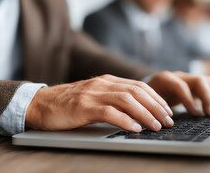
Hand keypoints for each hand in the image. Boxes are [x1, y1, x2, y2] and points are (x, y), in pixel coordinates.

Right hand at [25, 74, 173, 132]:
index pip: (139, 86)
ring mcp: (92, 94)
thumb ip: (112, 98)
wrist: (40, 104)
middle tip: (169, 120)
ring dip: (146, 113)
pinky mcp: (83, 106)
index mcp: (107, 80)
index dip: (156, 98)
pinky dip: (125, 120)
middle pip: (137, 91)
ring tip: (157, 126)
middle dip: (156, 106)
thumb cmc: (68, 104)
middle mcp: (102, 84)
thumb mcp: (93, 96)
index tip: (167, 111)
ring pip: (127, 100)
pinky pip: (109, 112)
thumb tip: (136, 112)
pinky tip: (135, 129)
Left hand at [147, 71, 209, 116]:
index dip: (189, 100)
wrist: (146, 93)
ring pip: (205, 80)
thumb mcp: (148, 104)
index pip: (180, 86)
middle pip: (198, 80)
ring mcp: (186, 78)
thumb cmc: (147, 100)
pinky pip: (208, 84)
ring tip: (209, 112)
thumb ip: (156, 110)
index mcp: (164, 79)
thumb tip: (166, 123)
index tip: (195, 113)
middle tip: (208, 113)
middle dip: (206, 96)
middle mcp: (177, 76)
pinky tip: (209, 107)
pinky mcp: (193, 84)